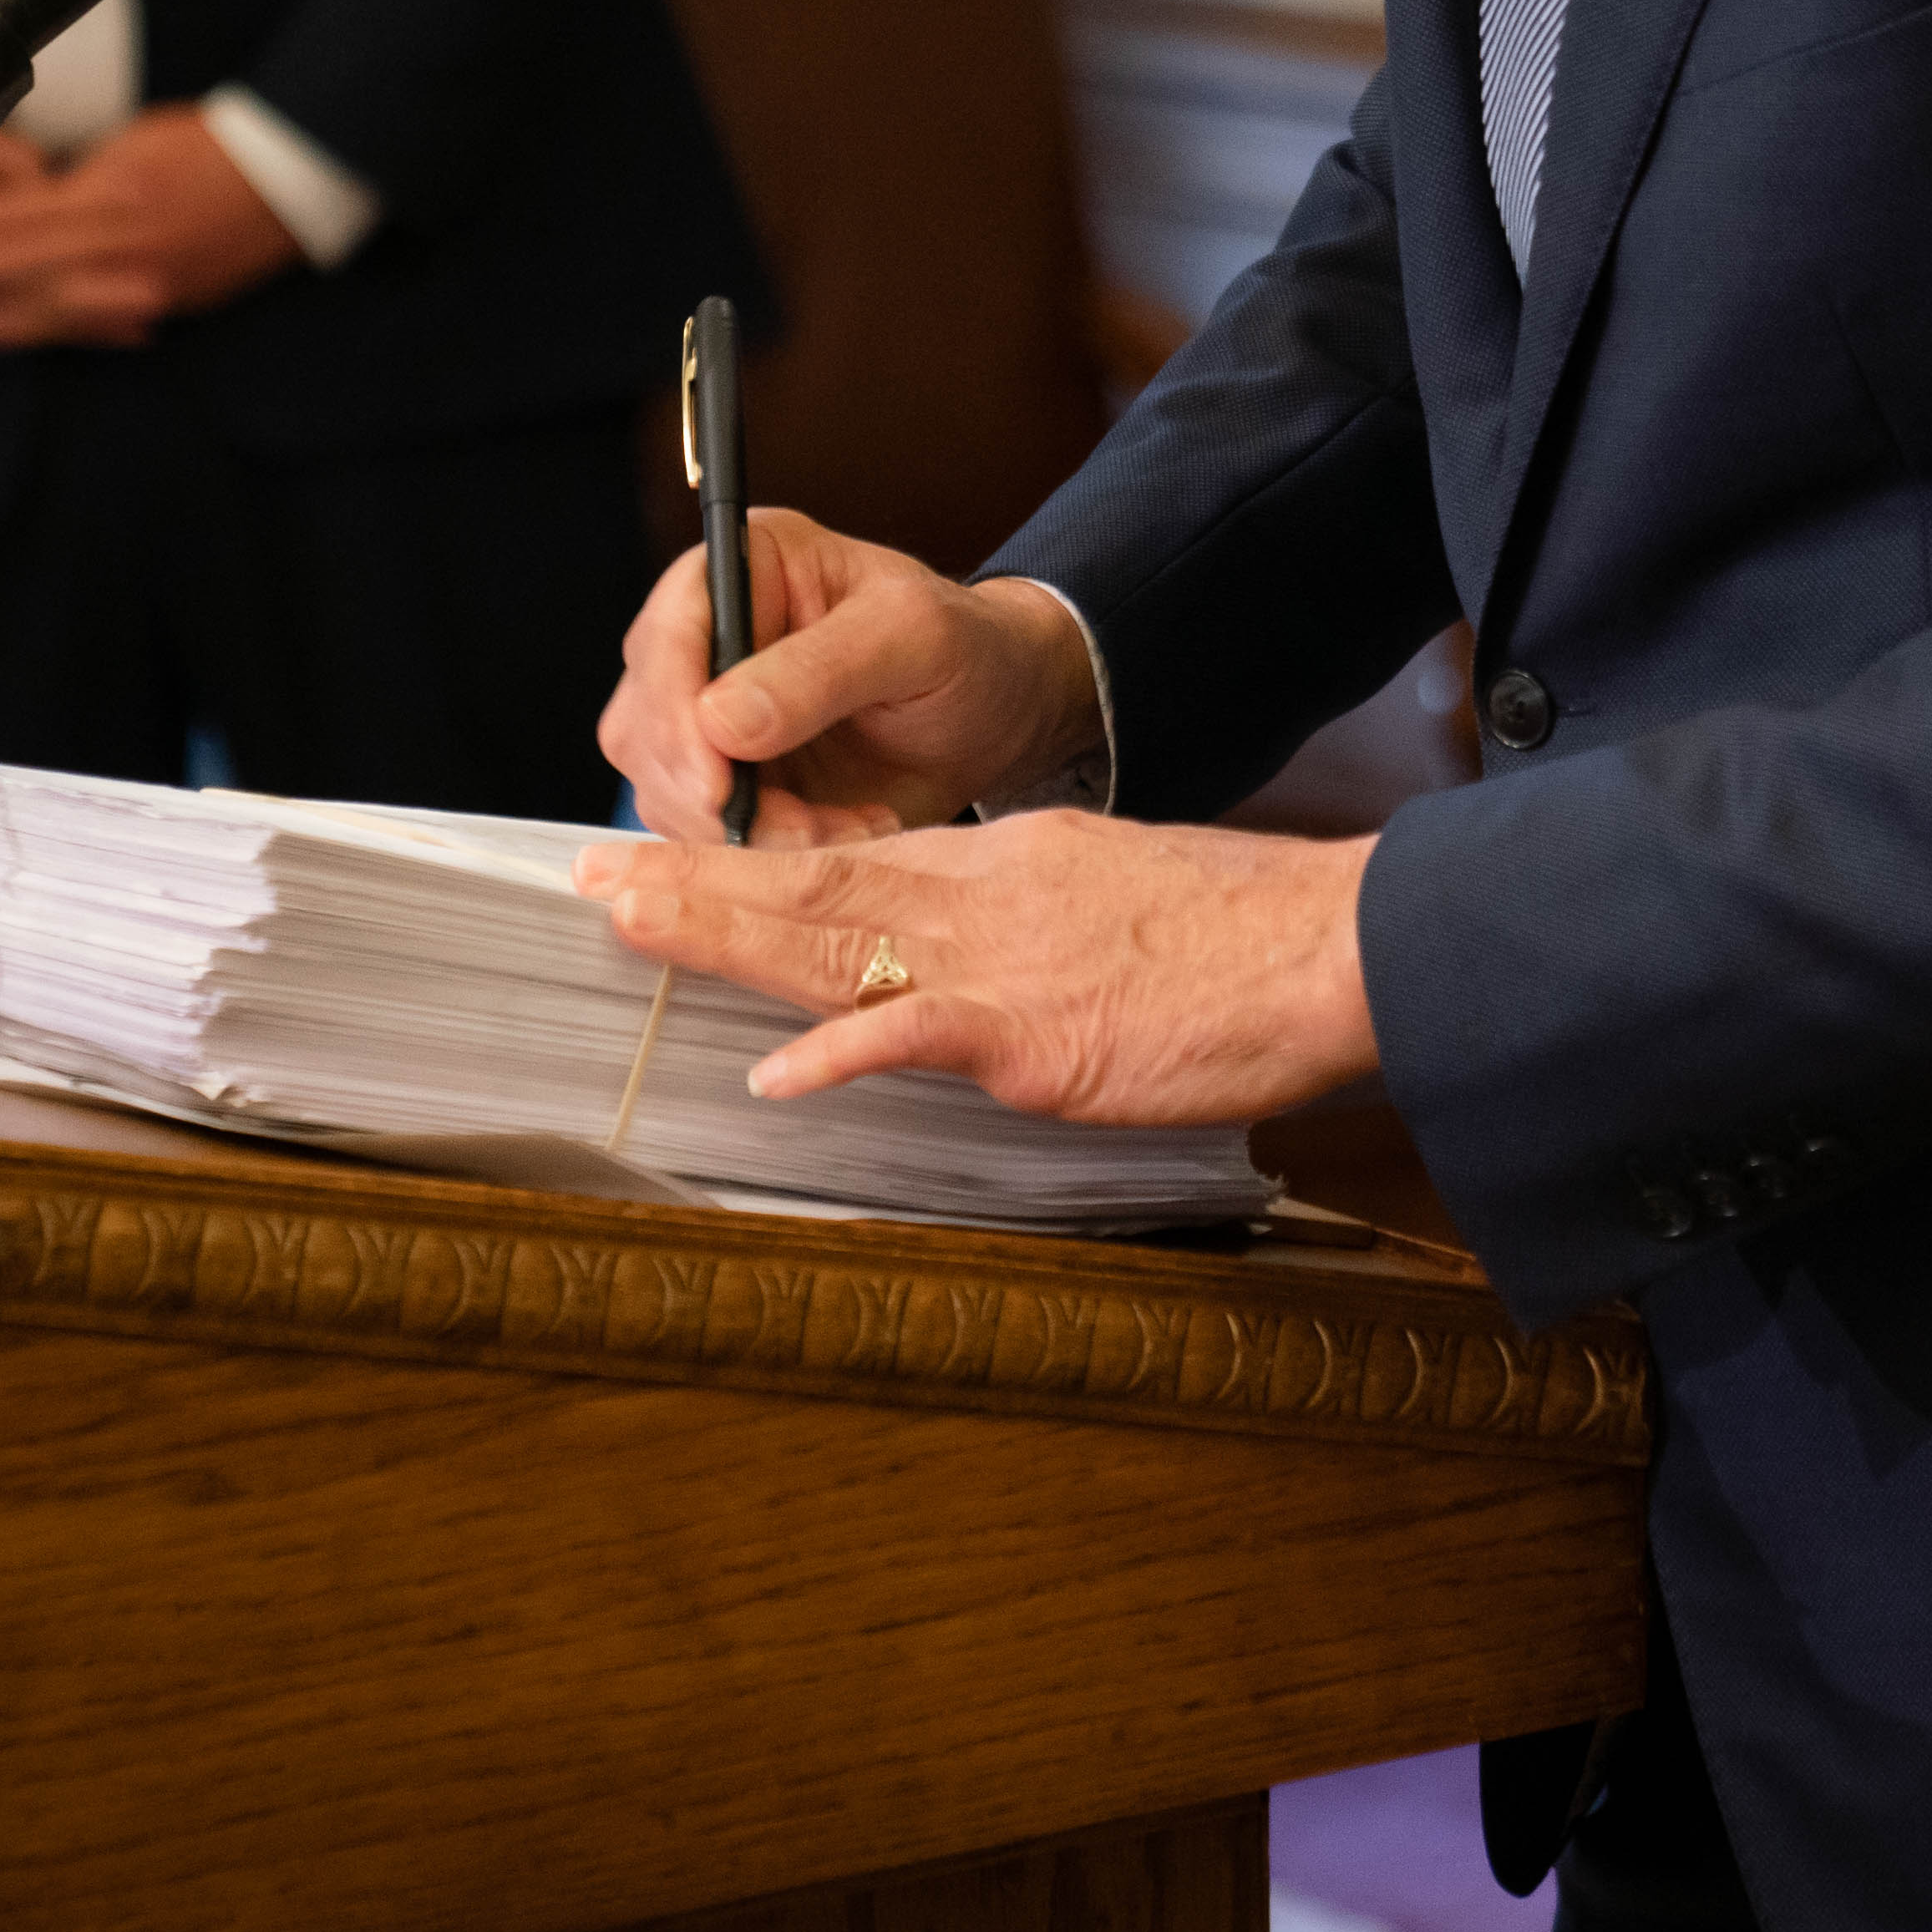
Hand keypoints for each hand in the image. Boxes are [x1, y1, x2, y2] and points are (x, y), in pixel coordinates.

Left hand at [0, 107, 300, 347]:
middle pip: (7, 288)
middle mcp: (117, 252)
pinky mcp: (159, 306)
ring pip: (39, 320)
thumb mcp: (122, 148)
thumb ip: (62, 183)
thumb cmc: (203, 149)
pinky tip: (24, 325)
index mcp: (102, 199)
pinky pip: (88, 330)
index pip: (1, 237)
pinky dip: (54, 327)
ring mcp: (139, 288)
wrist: (285, 179)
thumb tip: (0, 206)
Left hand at [574, 811, 1378, 1124]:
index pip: (859, 857)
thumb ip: (1044, 931)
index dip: (755, 865)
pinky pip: (924, 1035)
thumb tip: (993, 973)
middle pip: (818, 881)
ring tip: (631, 924)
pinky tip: (777, 1075)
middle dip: (699, 883)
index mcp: (1010, 863)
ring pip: (841, 936)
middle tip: (594, 877)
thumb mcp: (1127, 903)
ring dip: (727, 935)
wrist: (1337, 941)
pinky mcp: (1044, 1029)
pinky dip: (846, 1052)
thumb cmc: (1252, 937)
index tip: (673, 865)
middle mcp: (989, 893)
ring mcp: (1008, 960)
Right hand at [598, 515, 1099, 847]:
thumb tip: (719, 719)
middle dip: (710, 791)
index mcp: (744, 567)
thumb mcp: (914, 637)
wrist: (998, 716)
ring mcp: (707, 716)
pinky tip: (837, 835)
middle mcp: (708, 638)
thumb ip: (821, 668)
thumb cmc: (966, 648)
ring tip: (839, 827)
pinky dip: (766, 852)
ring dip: (744, 830)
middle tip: (793, 826)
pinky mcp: (725, 781)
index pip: (667, 634)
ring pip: (664, 790)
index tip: (715, 781)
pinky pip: (705, 835)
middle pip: (645, 723)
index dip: (674, 712)